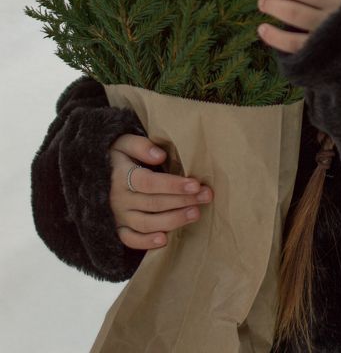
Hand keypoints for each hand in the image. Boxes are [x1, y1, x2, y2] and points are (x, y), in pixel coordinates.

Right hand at [109, 133, 212, 250]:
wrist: (90, 173)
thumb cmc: (115, 155)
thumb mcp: (123, 142)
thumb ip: (140, 145)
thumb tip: (160, 155)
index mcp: (121, 176)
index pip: (149, 182)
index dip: (173, 185)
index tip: (195, 184)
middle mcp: (119, 199)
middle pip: (154, 203)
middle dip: (182, 200)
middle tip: (206, 197)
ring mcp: (118, 216)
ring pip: (147, 223)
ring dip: (173, 220)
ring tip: (195, 213)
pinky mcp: (118, 229)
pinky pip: (130, 240)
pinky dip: (146, 242)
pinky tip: (165, 240)